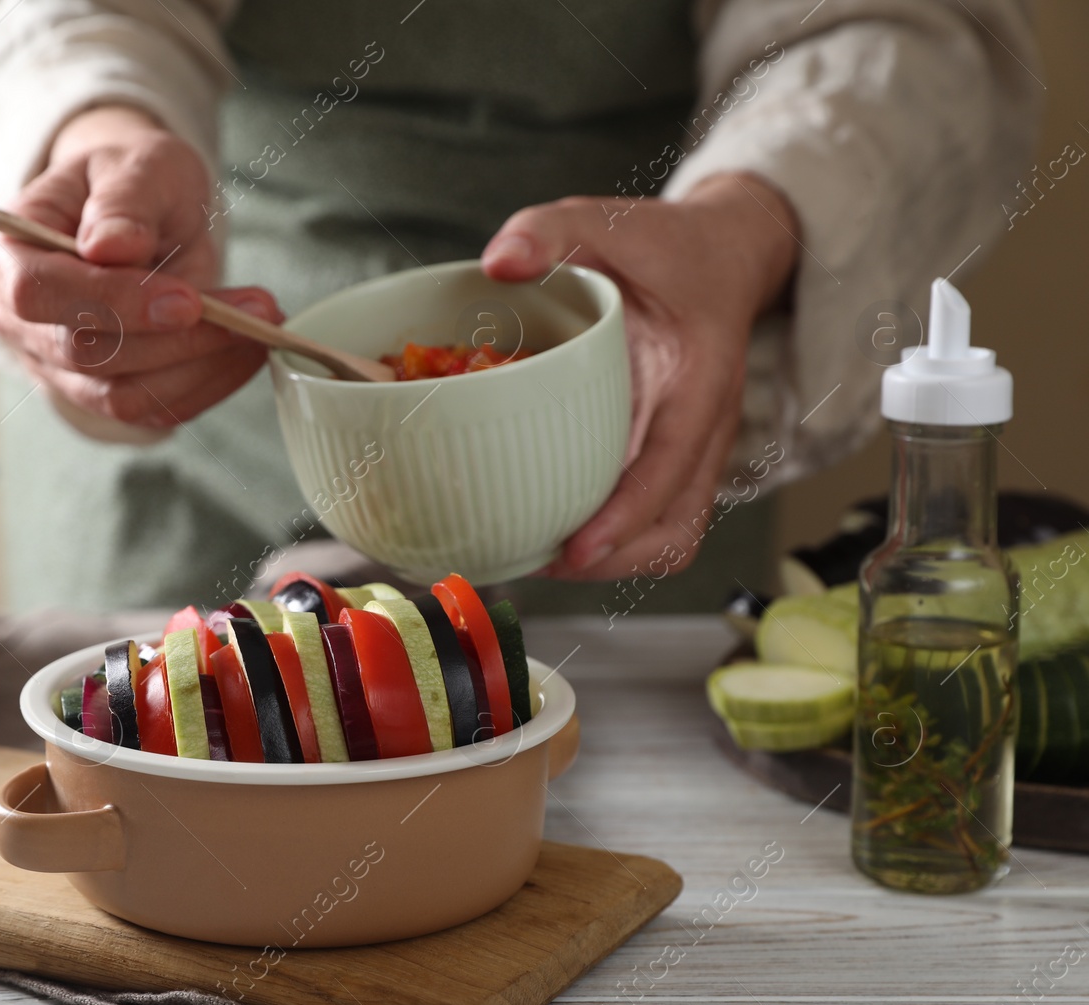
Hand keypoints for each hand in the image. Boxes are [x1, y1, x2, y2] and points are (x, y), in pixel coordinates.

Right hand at [0, 105, 281, 427]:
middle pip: (86, 354)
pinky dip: (207, 386)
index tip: (187, 299)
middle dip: (177, 339)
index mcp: (11, 254)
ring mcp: (58, 368)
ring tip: (261, 327)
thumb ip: (123, 200)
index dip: (112, 301)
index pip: (40, 293)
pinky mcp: (102, 395)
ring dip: (200, 368)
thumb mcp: (136, 164)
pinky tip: (246, 352)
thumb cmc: (131, 183)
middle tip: (255, 310)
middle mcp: (22, 322)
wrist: (141, 215)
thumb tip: (110, 246)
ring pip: (122, 396)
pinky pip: (153, 412)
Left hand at [481, 172, 798, 581]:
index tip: (575, 548)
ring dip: (615, 563)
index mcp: (697, 377)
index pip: (672, 465)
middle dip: (614, 560)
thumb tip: (498, 261)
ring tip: (543, 560)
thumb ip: (553, 230)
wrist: (724, 256)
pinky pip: (656, 522)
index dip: (625, 515)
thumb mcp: (611, 222)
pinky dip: (615, 543)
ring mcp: (695, 451)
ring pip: (671, 538)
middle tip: (540, 561)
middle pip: (677, 528)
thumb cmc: (669, 248)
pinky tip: (559, 533)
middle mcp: (706, 426)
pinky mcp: (675, 460)